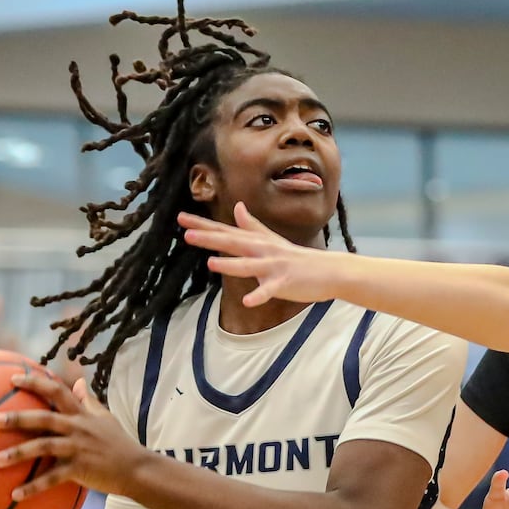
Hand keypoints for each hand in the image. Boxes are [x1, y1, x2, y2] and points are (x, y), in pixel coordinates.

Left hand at [0, 375, 146, 499]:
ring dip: (19, 453)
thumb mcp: (105, 417)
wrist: (137, 469)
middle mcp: (78, 428)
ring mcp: (78, 448)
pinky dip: (34, 487)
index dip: (35, 382)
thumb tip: (78, 382)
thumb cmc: (119, 443)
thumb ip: (89, 401)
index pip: (57, 391)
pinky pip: (52, 479)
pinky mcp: (80, 469)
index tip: (13, 378)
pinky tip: (15, 495)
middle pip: (44, 418)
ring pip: (44, 447)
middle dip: (18, 418)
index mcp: (81, 414)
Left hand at [182, 203, 344, 306]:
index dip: (203, 225)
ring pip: (248, 266)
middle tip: (187, 235)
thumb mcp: (272, 239)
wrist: (327, 271)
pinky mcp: (284, 283)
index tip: (181, 219)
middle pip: (232, 244)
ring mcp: (273, 266)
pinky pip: (269, 291)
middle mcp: (263, 250)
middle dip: (210, 239)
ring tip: (210, 263)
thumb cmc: (298, 258)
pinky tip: (247, 301)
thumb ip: (252, 225)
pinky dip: (259, 296)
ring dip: (230, 264)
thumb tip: (237, 207)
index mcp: (257, 242)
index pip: (226, 232)